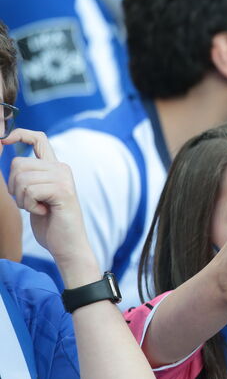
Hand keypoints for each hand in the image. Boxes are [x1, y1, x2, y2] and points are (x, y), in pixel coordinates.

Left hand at [2, 129, 92, 268]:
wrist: (68, 245)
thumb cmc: (49, 223)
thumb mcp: (34, 196)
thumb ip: (27, 178)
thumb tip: (8, 162)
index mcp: (54, 167)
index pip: (38, 138)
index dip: (20, 134)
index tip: (5, 140)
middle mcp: (61, 168)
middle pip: (18, 163)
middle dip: (13, 186)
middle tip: (29, 202)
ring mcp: (63, 177)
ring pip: (22, 178)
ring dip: (22, 199)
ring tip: (38, 208)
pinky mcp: (62, 190)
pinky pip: (30, 190)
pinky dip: (30, 205)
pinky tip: (43, 211)